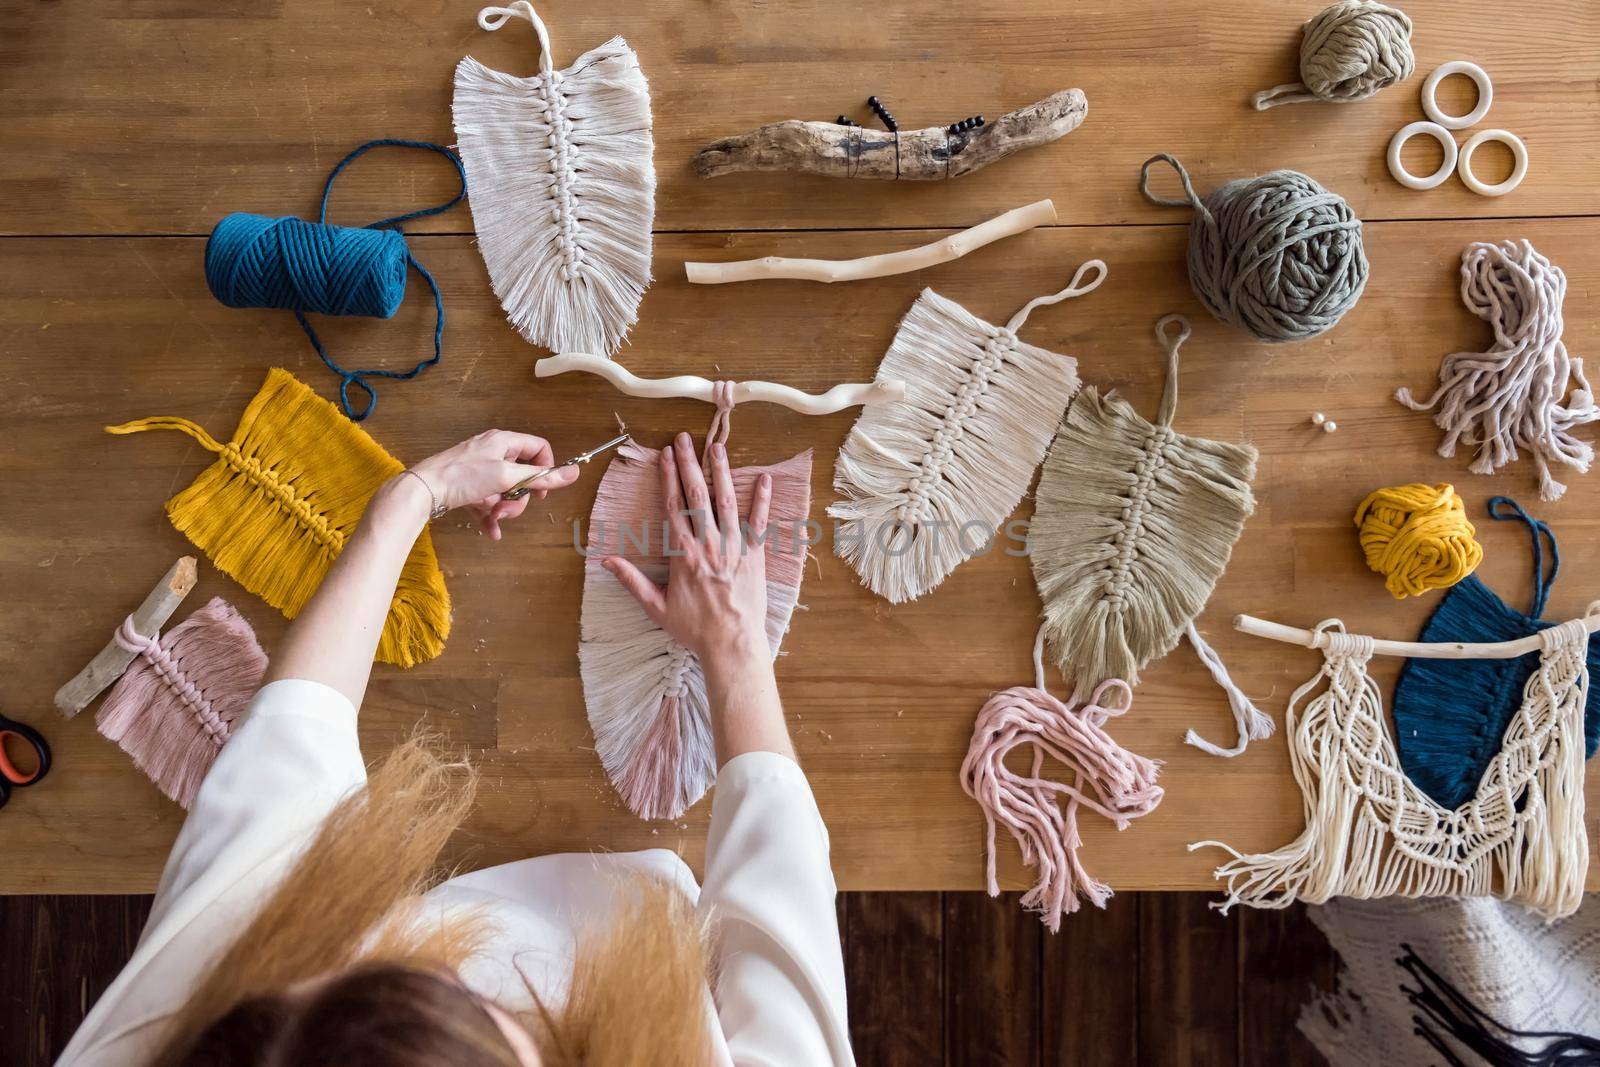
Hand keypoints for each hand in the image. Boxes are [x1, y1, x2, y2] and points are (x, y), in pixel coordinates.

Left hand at [407, 429, 578, 538]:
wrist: (424, 490)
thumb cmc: (463, 477)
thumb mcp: (506, 477)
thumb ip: (541, 476)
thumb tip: (574, 472)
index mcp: (503, 442)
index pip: (538, 448)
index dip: (545, 469)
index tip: (542, 490)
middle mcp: (493, 453)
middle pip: (523, 475)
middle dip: (520, 497)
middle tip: (509, 508)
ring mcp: (480, 471)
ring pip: (506, 492)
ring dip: (504, 508)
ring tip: (493, 517)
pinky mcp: (469, 487)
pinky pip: (490, 502)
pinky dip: (491, 516)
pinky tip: (490, 530)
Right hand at [602, 433, 772, 673]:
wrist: (731, 644)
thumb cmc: (693, 628)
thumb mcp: (655, 607)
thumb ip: (631, 581)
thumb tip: (606, 562)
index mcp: (683, 553)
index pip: (673, 506)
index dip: (668, 477)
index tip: (665, 455)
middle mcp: (708, 543)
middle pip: (698, 495)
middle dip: (690, 464)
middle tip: (685, 439)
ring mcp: (734, 546)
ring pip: (728, 501)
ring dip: (722, 472)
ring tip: (717, 447)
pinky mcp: (755, 555)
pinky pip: (760, 521)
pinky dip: (763, 499)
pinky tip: (765, 478)